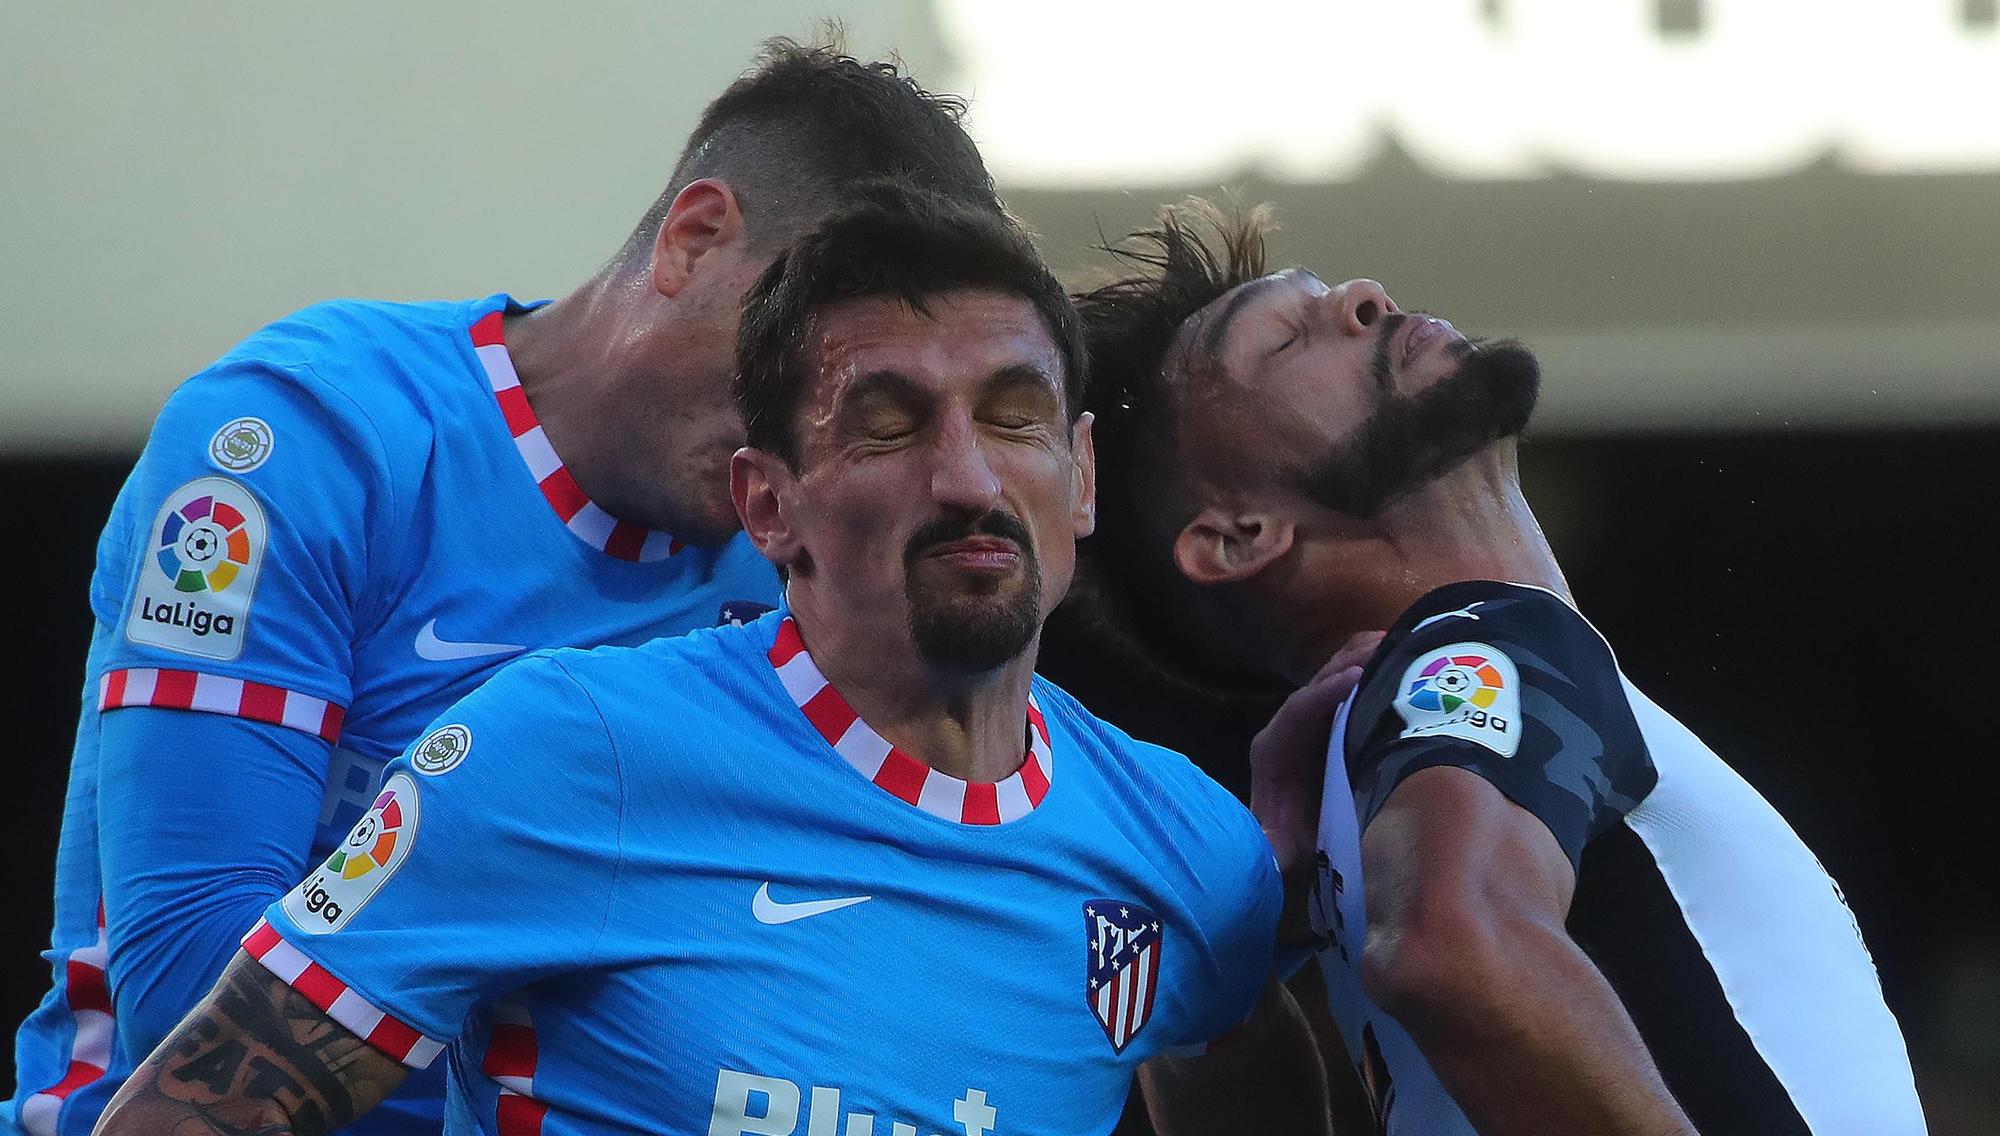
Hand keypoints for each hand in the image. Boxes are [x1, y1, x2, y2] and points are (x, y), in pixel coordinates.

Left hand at [1250, 631, 1382, 942]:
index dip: (1323, 693)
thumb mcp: (1278, 852)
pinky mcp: (1334, 724)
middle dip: (1350, 662)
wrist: (1291, 850)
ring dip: (1364, 658)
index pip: (1296, 712)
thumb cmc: (1286, 851)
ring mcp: (1312, 723)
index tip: (1355, 678)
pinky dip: (1375, 669)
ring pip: (1336, 679)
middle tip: (1386, 644)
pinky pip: (1352, 689)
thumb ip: (1272, 848)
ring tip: (1399, 640)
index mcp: (1273, 751)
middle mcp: (1290, 729)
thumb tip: (1270, 847)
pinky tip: (1404, 656)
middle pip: (1318, 684)